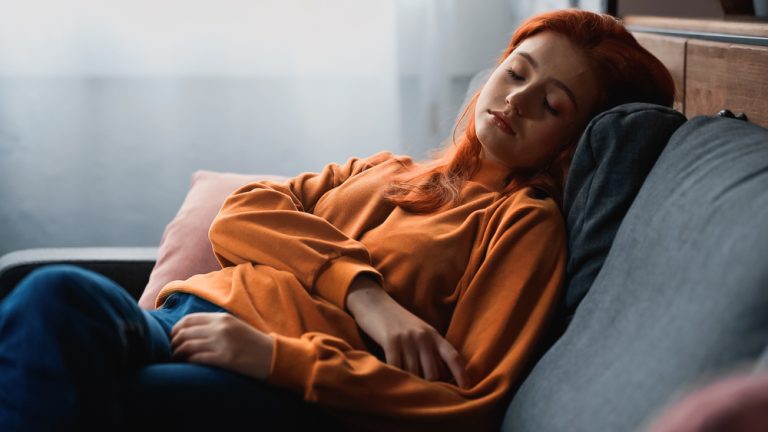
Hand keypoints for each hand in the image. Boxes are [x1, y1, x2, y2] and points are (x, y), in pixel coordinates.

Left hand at [170, 312, 274, 379]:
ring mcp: (222, 343)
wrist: (273, 356)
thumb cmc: (252, 343)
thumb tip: (190, 331)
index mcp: (222, 318)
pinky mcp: (225, 359)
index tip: (173, 337)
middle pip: (185, 333)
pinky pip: (197, 359)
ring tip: (176, 359)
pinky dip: (187, 362)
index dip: (176, 329)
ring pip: (187, 346)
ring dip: (178, 353)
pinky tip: (187, 365)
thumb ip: (215, 325)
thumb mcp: (235, 326)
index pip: (189, 320)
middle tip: (172, 350)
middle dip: (174, 342)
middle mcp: (220, 328)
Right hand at [346, 276, 469, 388]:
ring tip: (405, 389)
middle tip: (421, 394)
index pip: (453, 356)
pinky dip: (395, 377)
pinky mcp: (390, 340)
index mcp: (434, 336)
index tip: (467, 389)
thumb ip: (431, 351)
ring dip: (410, 383)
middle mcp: (423, 337)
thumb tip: (442, 377)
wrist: (375, 303)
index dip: (462, 374)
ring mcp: (407, 339)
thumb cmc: (398, 322)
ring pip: (414, 373)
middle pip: (433, 373)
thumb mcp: (420, 333)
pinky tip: (392, 381)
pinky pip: (396, 367)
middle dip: (428, 386)